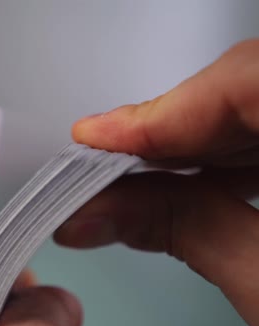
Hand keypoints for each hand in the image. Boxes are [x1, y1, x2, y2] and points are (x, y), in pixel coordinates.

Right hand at [55, 39, 258, 325]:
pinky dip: (217, 149)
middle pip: (242, 85)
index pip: (248, 81)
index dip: (163, 108)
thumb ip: (189, 231)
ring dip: (184, 139)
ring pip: (247, 102)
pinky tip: (183, 172)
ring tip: (128, 172)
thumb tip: (98, 206)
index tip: (95, 137)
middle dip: (163, 126)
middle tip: (97, 161)